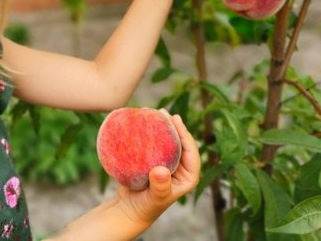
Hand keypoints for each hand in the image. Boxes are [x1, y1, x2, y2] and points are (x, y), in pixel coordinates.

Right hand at [112, 111, 200, 226]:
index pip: (191, 151)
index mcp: (188, 175)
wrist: (129, 208)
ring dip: (161, 125)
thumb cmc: (146, 207)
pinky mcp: (154, 158)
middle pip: (180, 141)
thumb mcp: (155, 198)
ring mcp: (167, 161)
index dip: (185, 134)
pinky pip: (154, 141)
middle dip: (174, 125)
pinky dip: (149, 131)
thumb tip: (161, 170)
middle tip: (163, 112)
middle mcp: (180, 166)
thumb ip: (160, 186)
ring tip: (152, 111)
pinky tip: (142, 120)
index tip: (176, 120)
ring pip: (168, 139)